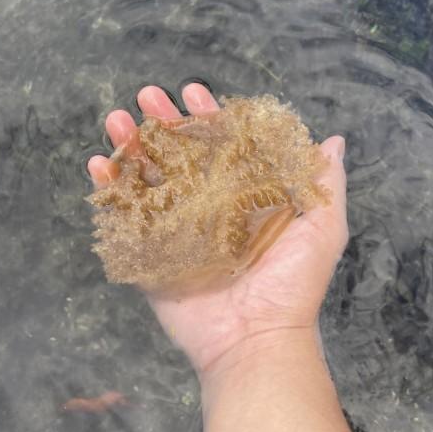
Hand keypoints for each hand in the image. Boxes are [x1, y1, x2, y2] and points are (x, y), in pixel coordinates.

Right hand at [88, 83, 347, 377]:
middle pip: (178, 153)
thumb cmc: (293, 286)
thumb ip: (326, 184)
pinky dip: (108, 190)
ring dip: (130, 145)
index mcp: (243, 196)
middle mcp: (207, 207)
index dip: (207, 116)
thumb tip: (334, 141)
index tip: (193, 91)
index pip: (221, 144)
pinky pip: (124, 217)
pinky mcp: (150, 255)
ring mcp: (175, 230)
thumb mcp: (323, 229)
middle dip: (162, 121)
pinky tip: (98, 166)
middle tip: (147, 95)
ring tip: (116, 120)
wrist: (256, 339)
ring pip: (147, 178)